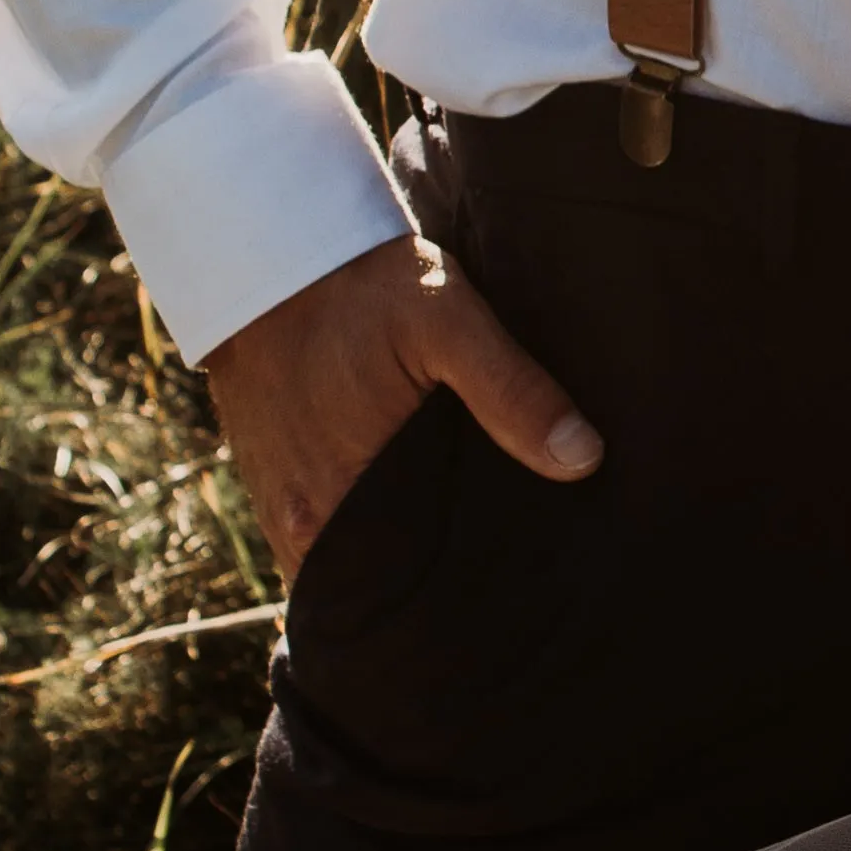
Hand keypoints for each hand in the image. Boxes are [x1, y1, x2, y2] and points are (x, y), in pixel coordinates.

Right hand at [204, 233, 600, 579]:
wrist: (267, 252)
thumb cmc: (358, 286)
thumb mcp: (447, 320)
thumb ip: (512, 390)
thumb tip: (583, 459)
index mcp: (335, 502)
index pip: (405, 592)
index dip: (456, 598)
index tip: (509, 593)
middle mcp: (298, 526)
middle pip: (378, 588)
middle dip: (431, 589)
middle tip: (499, 581)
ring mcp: (281, 509)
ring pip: (351, 566)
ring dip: (397, 562)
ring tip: (461, 553)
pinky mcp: (274, 485)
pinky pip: (328, 539)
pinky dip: (367, 535)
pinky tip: (413, 517)